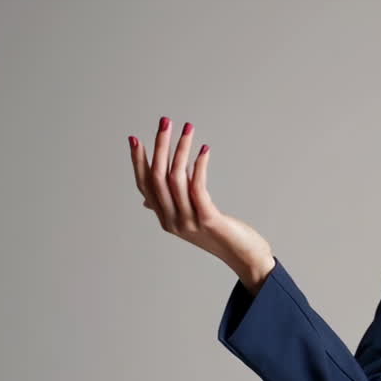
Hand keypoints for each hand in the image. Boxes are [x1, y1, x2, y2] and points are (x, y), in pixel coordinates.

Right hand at [127, 116, 274, 284]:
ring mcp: (188, 221)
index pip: (144, 185)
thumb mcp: (190, 220)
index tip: (135, 138)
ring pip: (176, 178)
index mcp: (164, 218)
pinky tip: (203, 150)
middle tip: (164, 122)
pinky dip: (199, 166)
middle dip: (159, 146)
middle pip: (158, 177)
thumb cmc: (220, 236)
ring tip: (188, 129)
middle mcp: (171, 220)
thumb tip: (146, 199)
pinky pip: (197, 187)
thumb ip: (170, 207)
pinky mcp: (208, 219)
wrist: (244, 258)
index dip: (138, 161)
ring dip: (181, 149)